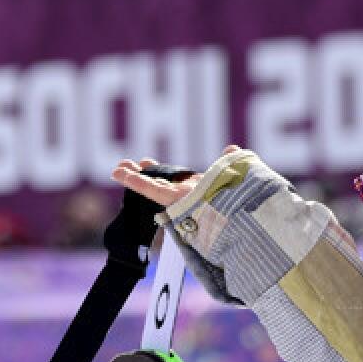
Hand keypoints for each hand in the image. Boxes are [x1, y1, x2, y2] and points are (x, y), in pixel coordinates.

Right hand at [110, 145, 238, 206]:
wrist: (246, 214)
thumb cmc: (244, 197)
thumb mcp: (236, 174)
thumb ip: (229, 162)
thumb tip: (231, 147)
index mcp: (202, 189)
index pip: (178, 179)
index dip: (161, 171)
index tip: (145, 162)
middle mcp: (190, 196)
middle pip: (161, 183)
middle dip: (143, 174)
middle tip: (126, 164)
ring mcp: (183, 199)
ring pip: (153, 187)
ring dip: (133, 177)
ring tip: (116, 170)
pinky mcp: (178, 202)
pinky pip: (154, 191)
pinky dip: (138, 182)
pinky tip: (121, 174)